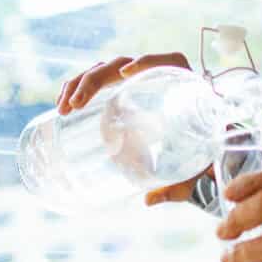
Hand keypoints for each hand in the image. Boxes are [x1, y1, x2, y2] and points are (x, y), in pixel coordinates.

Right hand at [56, 52, 204, 204]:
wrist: (199, 152)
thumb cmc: (199, 156)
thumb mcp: (189, 172)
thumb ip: (174, 186)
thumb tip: (149, 200)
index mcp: (184, 87)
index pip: (168, 61)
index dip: (148, 61)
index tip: (126, 74)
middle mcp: (158, 77)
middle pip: (124, 65)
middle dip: (95, 80)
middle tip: (75, 105)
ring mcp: (137, 81)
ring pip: (105, 70)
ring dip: (80, 84)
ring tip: (63, 108)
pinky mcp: (122, 90)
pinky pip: (99, 81)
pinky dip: (79, 89)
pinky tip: (63, 104)